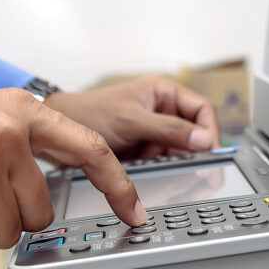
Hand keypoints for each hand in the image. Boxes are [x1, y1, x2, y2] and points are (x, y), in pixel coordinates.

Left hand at [43, 75, 219, 157]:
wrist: (57, 133)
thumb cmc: (90, 115)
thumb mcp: (133, 121)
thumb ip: (170, 129)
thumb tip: (204, 140)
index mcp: (165, 92)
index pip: (202, 110)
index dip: (210, 131)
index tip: (211, 153)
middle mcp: (163, 110)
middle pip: (194, 133)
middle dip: (194, 151)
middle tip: (197, 171)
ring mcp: (155, 131)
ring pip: (181, 150)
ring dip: (178, 163)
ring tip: (171, 173)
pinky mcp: (146, 149)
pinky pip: (165, 161)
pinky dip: (165, 170)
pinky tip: (160, 176)